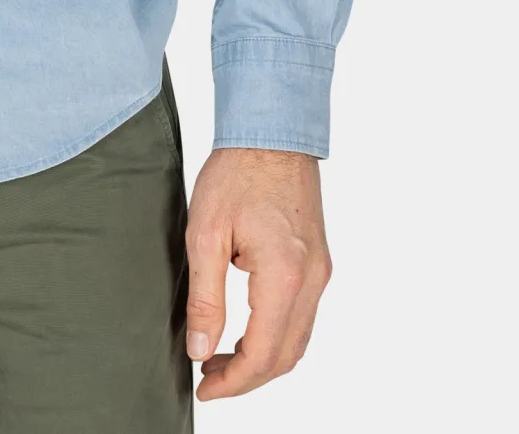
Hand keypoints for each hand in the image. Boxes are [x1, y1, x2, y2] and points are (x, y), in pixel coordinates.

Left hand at [184, 147, 331, 399]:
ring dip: (263, 359)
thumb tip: (199, 349)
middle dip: (248, 377)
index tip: (204, 386)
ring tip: (220, 357)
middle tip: (208, 377)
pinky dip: (276, 334)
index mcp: (284, 275)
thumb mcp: (205, 234)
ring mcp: (320, 271)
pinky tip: (245, 329)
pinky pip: (302, 315)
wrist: (272, 131)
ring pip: (298, 339)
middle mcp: (312, 280)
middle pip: (286, 356)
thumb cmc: (236, 173)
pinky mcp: (318, 261)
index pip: (264, 354)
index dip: (233, 381)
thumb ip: (205, 297)